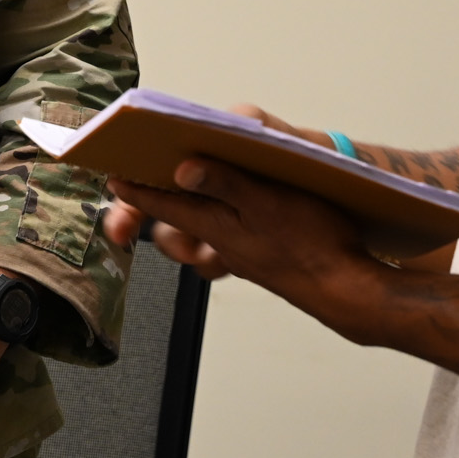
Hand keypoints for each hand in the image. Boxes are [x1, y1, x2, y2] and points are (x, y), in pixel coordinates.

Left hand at [99, 102, 325, 280]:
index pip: (165, 203)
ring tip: (178, 192)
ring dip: (187, 213)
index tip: (112, 176)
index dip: (137, 189)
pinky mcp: (260, 256)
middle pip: (176, 218)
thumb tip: (183, 167)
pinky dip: (218, 223)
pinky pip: (225, 239)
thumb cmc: (312, 244)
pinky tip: (234, 213)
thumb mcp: (268, 201)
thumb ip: (225, 182)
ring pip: (200, 230)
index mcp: (217, 223)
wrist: (346, 290)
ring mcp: (241, 251)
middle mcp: (222, 240)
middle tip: (132, 187)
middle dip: (154, 202)